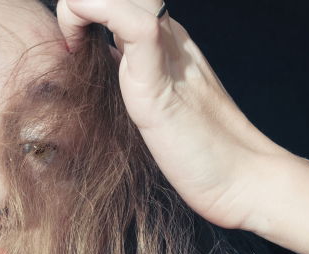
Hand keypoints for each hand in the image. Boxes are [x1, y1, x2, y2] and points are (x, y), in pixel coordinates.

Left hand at [56, 0, 293, 231]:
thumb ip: (128, 83)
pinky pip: (138, 27)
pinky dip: (103, 12)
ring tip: (69, 40)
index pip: (124, 2)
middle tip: (66, 40)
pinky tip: (76, 36)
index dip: (91, 7)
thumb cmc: (198, 154)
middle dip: (85, 3)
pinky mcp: (159, 83)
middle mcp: (169, 40)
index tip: (68, 42)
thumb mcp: (151, 107)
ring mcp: (167, 56)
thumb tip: (96, 71)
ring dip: (86, 4)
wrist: (242, 181)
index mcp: (165, 44)